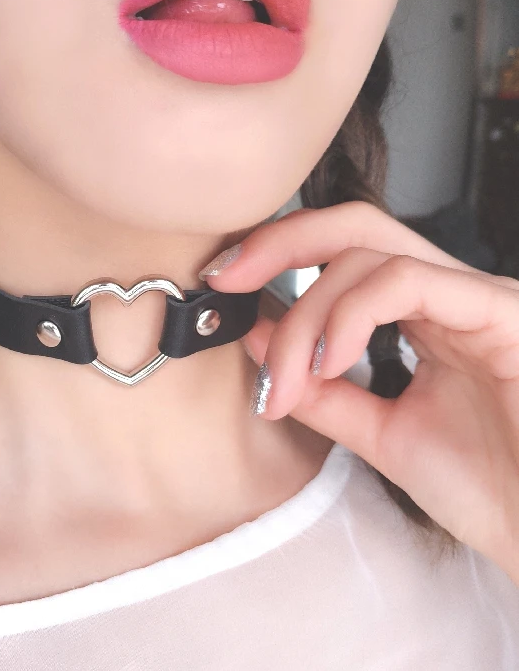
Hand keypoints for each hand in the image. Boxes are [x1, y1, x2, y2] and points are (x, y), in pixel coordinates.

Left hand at [201, 201, 518, 584]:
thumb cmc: (487, 486)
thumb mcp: (378, 431)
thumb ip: (320, 387)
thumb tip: (257, 337)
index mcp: (425, 314)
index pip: (344, 253)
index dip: (278, 252)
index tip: (223, 282)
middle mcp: (449, 294)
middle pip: (352, 227)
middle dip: (277, 244)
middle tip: (226, 280)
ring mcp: (477, 296)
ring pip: (367, 256)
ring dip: (308, 315)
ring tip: (290, 376)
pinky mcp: (501, 311)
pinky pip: (409, 281)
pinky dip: (352, 315)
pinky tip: (331, 362)